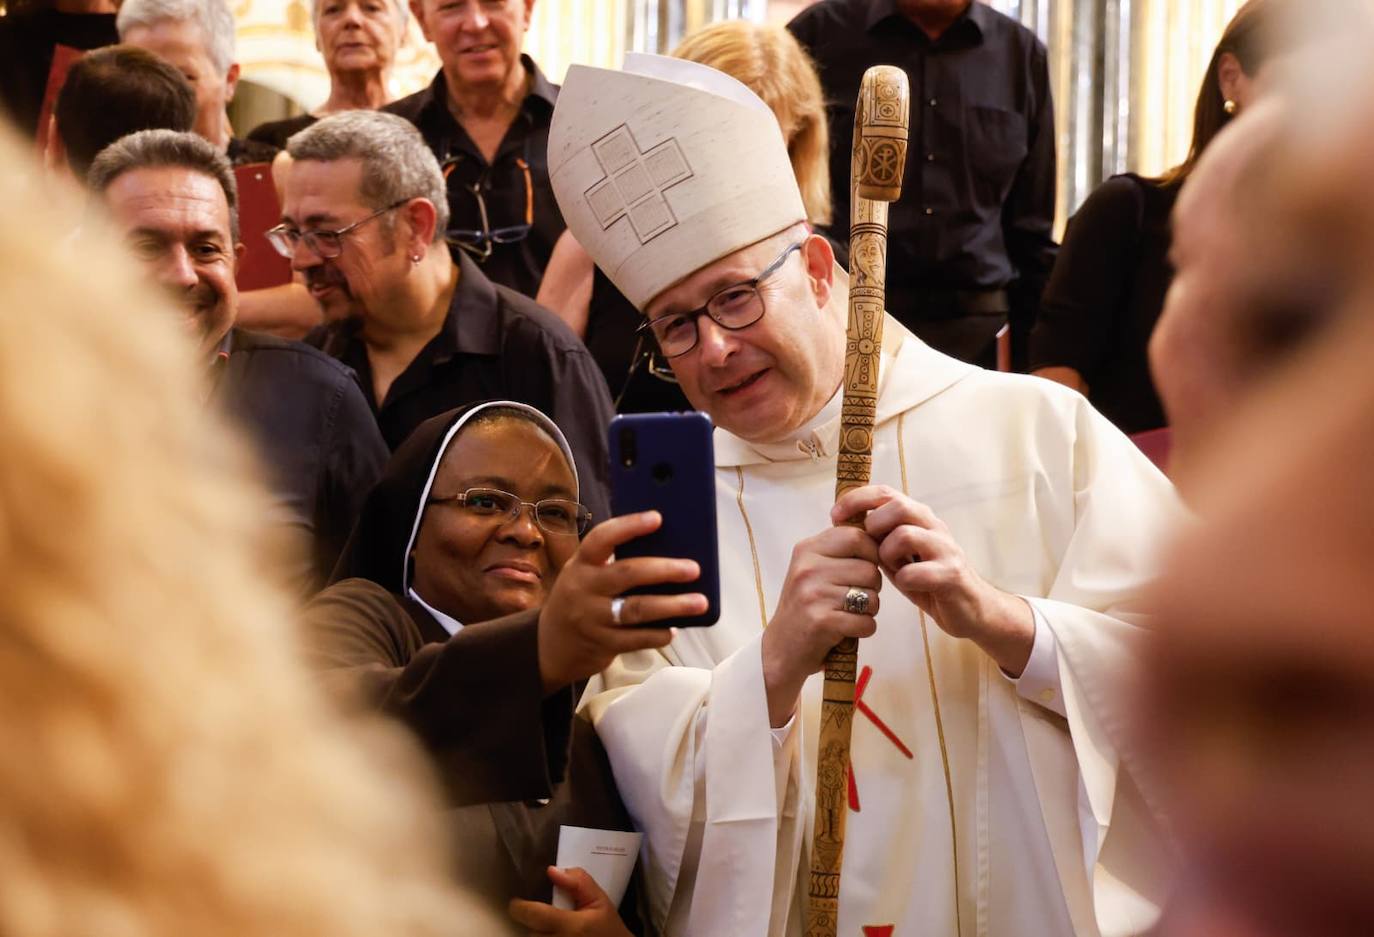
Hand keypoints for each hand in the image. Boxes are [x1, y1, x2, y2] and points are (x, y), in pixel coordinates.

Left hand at [508, 866, 632, 936]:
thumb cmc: (607, 927)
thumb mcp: (599, 899)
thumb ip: (578, 883)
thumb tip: (552, 870)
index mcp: (571, 925)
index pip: (534, 915)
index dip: (519, 907)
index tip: (516, 902)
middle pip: (530, 931)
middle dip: (534, 922)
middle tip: (543, 915)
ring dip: (538, 933)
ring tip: (551, 927)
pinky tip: (554, 933)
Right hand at [537, 511, 706, 693]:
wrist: (551, 645)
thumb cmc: (581, 598)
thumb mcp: (587, 575)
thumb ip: (615, 563)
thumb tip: (668, 552)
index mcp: (581, 563)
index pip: (601, 538)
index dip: (629, 526)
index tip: (658, 518)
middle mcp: (583, 588)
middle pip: (627, 573)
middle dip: (664, 569)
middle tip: (694, 569)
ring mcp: (591, 618)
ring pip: (636, 609)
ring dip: (672, 606)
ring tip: (699, 602)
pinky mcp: (601, 643)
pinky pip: (636, 639)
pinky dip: (658, 634)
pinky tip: (675, 628)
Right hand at [761, 525, 881, 726]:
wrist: (780, 650)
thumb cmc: (806, 607)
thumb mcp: (813, 569)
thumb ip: (839, 551)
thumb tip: (880, 534)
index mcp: (807, 549)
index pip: (857, 536)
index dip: (872, 553)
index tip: (864, 569)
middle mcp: (808, 568)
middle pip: (869, 569)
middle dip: (872, 587)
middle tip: (856, 598)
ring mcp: (813, 594)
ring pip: (872, 596)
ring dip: (869, 610)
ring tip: (848, 614)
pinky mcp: (821, 621)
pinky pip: (867, 622)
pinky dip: (864, 630)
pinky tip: (847, 631)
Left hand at [832, 485, 1033, 675]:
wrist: (970, 609)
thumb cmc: (929, 580)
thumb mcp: (899, 556)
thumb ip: (879, 540)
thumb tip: (844, 525)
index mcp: (919, 519)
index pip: (886, 493)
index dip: (857, 499)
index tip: (834, 516)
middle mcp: (934, 527)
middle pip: (897, 506)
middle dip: (874, 525)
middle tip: (869, 547)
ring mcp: (945, 549)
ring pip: (906, 534)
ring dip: (888, 553)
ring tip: (890, 568)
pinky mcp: (952, 575)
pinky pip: (918, 571)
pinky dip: (905, 579)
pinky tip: (906, 585)